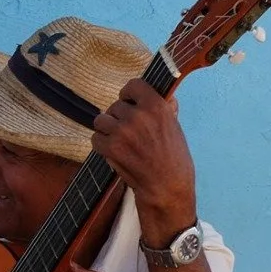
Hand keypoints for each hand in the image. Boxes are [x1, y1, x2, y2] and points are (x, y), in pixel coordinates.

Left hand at [90, 79, 198, 239]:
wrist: (166, 185)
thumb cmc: (173, 157)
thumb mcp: (175, 126)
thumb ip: (166, 108)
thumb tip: (165, 94)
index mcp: (156, 106)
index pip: (133, 85)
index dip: (129, 94)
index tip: (129, 102)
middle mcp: (138, 116)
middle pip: (114, 106)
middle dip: (118, 118)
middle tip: (127, 132)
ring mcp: (122, 131)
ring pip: (101, 120)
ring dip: (106, 130)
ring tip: (118, 141)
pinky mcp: (111, 147)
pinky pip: (95, 138)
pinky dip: (101, 145)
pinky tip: (114, 152)